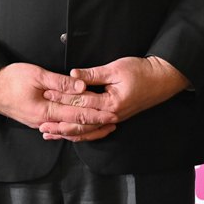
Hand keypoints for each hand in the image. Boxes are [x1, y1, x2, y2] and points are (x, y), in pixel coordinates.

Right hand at [0, 62, 117, 141]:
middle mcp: (44, 121)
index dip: (96, 114)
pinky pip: (59, 127)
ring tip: (103, 126)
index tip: (112, 113)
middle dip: (96, 124)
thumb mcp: (36, 74)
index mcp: (45, 110)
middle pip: (75, 125)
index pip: (77, 113)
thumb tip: (82, 85)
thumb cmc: (10, 79)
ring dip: (87, 128)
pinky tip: (80, 129)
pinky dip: (72, 128)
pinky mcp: (36, 120)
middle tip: (114, 121)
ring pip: (68, 128)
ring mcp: (40, 122)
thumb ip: (60, 82)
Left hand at [40, 56, 190, 139]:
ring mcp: (114, 119)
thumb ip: (93, 74)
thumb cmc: (142, 71)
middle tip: (41, 123)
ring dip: (68, 132)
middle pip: (81, 122)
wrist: (163, 79)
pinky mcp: (115, 118)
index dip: (62, 97)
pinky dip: (81, 133)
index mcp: (111, 103)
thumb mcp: (116, 68)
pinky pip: (95, 130)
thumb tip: (73, 75)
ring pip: (87, 131)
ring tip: (50, 134)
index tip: (46, 93)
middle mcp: (111, 116)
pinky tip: (70, 135)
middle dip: (60, 123)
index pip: (81, 102)